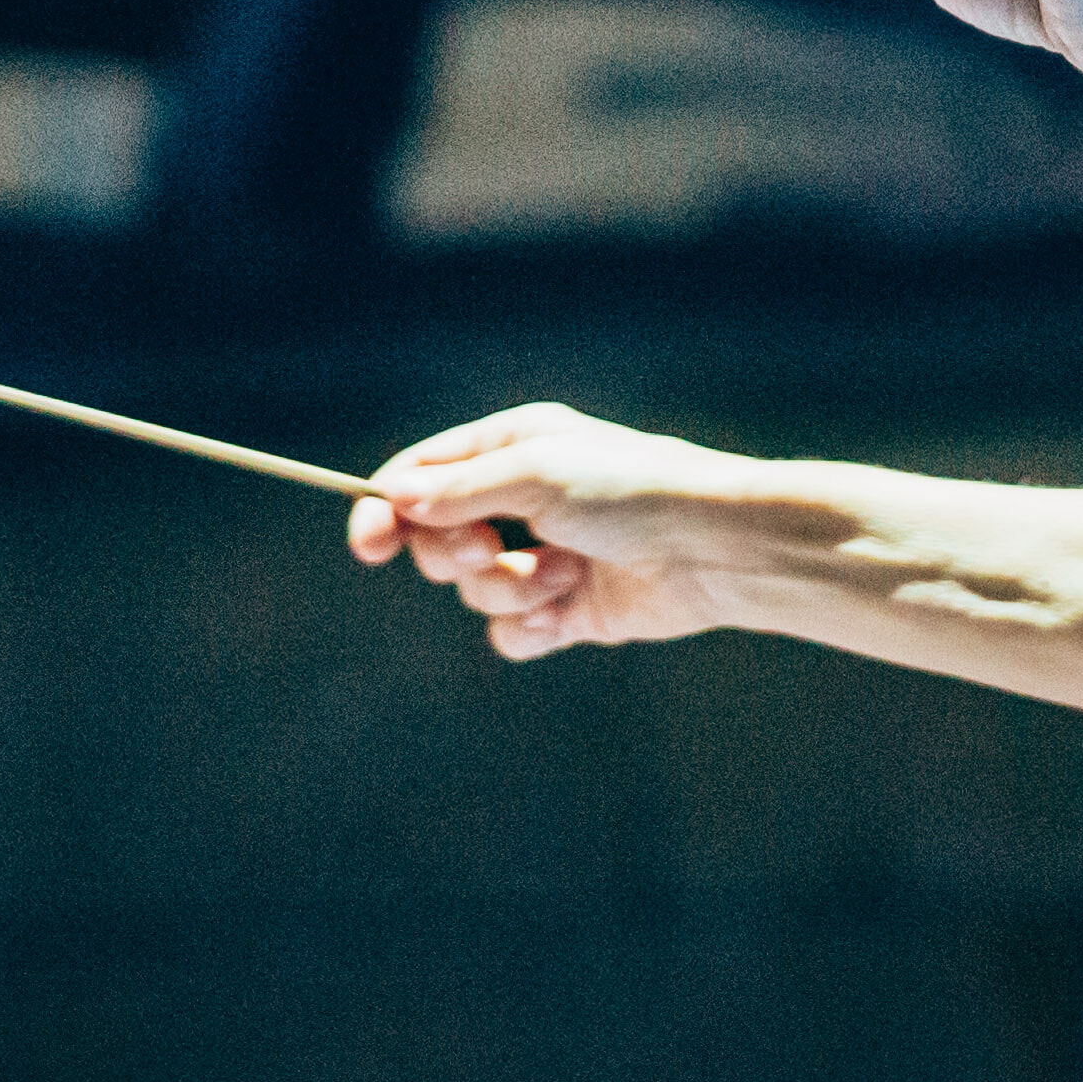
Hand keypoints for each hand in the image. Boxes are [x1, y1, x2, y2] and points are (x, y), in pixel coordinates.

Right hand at [347, 402, 760, 663]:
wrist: (711, 548)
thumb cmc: (633, 490)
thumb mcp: (539, 472)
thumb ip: (459, 489)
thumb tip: (392, 496)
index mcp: (514, 447)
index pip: (422, 476)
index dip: (386, 510)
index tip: (371, 545)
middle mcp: (523, 498)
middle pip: (435, 541)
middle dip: (459, 555)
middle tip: (495, 548)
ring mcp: (542, 555)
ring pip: (473, 592)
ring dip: (512, 590)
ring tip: (566, 573)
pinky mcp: (564, 607)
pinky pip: (508, 633)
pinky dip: (532, 627)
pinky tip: (571, 610)